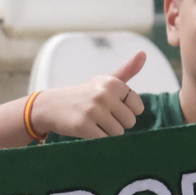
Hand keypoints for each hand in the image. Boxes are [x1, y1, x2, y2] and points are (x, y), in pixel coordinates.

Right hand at [29, 52, 146, 138]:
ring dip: (107, 133)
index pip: (137, 107)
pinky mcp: (83, 125)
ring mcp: (93, 110)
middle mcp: (104, 94)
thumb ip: (127, 70)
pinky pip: (105, 141)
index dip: (125, 111)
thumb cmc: (83, 95)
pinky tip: (87, 131)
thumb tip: (144, 53)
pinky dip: (98, 140)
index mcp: (112, 83)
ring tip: (93, 123)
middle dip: (117, 124)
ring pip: (118, 133)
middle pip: (129, 122)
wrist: (51, 106)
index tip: (111, 107)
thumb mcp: (104, 81)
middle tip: (100, 117)